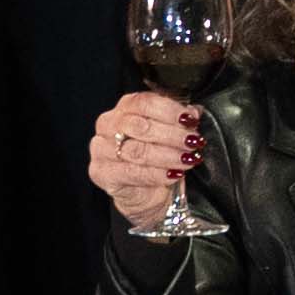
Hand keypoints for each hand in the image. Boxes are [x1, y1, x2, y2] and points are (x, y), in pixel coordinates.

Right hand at [86, 91, 207, 231]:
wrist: (146, 193)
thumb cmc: (157, 158)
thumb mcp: (171, 134)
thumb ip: (180, 121)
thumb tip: (193, 113)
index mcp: (124, 108)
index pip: (144, 102)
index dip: (169, 110)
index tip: (190, 120)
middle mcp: (108, 124)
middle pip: (140, 126)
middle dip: (172, 135)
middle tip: (192, 142)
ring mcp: (101, 149)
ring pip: (137, 150)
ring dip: (168, 155)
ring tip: (188, 159)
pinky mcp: (101, 173)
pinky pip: (131, 172)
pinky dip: (157, 174)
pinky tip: (173, 174)